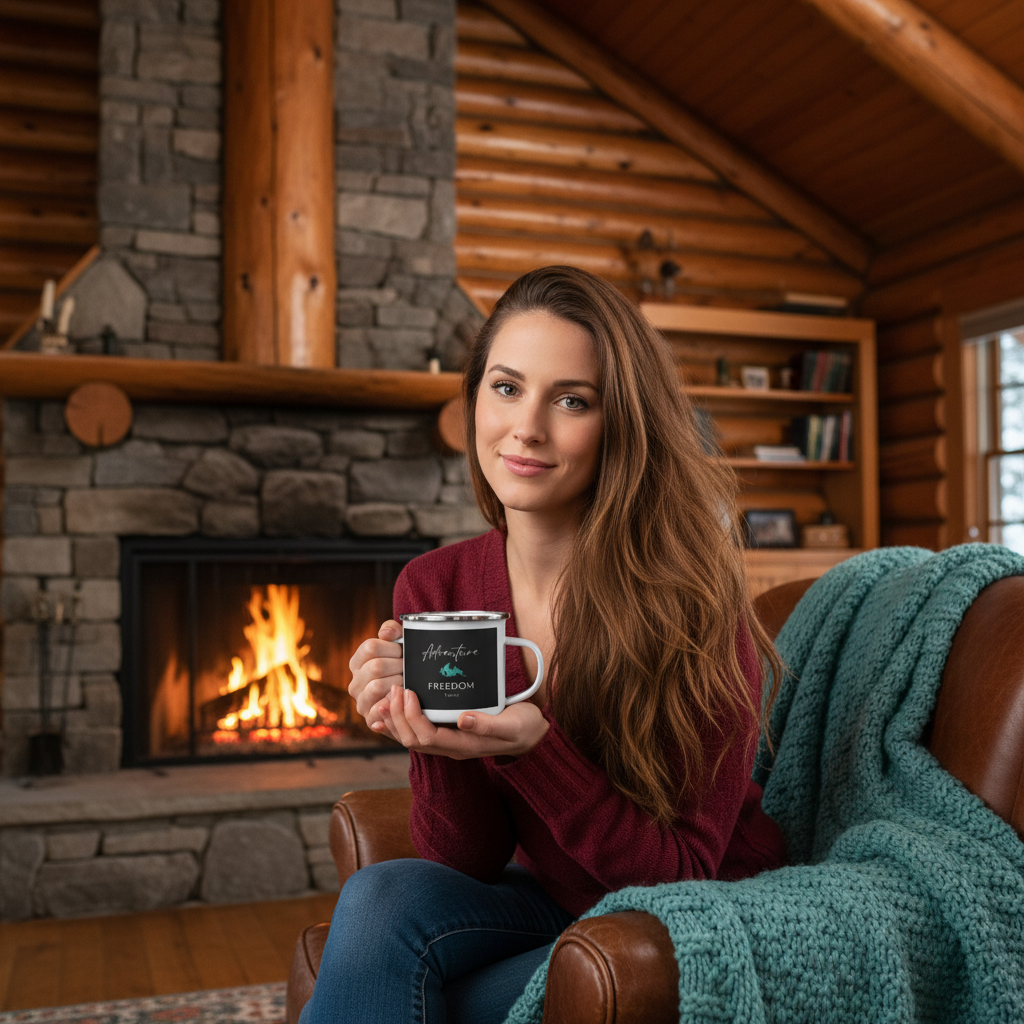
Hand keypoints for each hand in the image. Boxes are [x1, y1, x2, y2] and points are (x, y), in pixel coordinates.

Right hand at [348, 620, 403, 731]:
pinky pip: (380, 709)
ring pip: (376, 686)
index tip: (403, 653)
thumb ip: (392, 631)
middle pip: (375, 666)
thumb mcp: (399, 645)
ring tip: (407, 683)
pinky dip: (394, 703)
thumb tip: (387, 633)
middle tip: (409, 669)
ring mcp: (360, 702)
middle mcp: (354, 683)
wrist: (411, 702)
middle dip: (398, 666)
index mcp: (358, 662)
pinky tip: (403, 698)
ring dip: (398, 683)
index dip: (392, 648)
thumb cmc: (404, 668)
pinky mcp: (369, 719)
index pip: (370, 647)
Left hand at [375, 685, 549, 759]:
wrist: (533, 737)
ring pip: (411, 738)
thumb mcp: (512, 725)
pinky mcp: (449, 732)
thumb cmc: (524, 728)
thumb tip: (463, 718)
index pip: (426, 737)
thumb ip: (488, 724)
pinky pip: (417, 732)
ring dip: (394, 720)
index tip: (408, 691)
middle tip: (393, 689)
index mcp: (464, 745)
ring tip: (383, 700)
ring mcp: (449, 742)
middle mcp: (451, 747)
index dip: (411, 716)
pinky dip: (400, 722)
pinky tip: (389, 713)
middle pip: (412, 739)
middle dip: (397, 715)